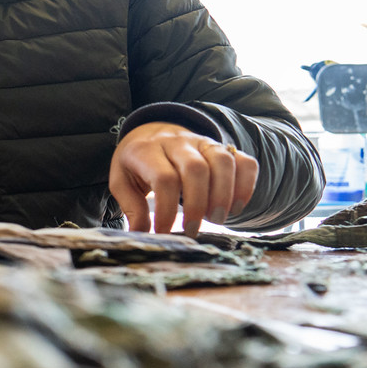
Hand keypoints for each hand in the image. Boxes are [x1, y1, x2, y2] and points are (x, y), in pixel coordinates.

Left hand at [109, 121, 256, 234]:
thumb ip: (131, 206)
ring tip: (216, 219)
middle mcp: (177, 142)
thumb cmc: (137, 164)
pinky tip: (236, 207)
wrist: (152, 133)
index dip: (166, 209)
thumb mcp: (122, 181)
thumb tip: (139, 233)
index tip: (164, 232)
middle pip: (196, 169)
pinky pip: (244, 161)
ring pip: (222, 162)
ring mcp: (203, 142)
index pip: (163, 179)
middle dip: (197, 204)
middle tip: (193, 230)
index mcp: (147, 151)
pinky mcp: (224, 147)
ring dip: (224, 195)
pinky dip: (246, 185)